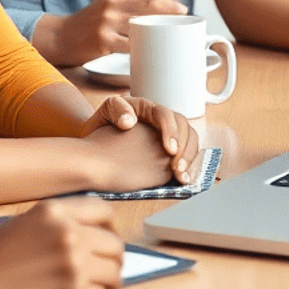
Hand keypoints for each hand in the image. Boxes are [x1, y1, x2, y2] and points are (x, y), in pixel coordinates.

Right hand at [0, 197, 124, 288]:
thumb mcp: (21, 225)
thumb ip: (57, 225)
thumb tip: (94, 240)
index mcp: (53, 211)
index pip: (105, 211)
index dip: (109, 228)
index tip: (105, 241)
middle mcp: (68, 234)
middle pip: (115, 245)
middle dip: (111, 261)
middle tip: (100, 273)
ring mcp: (73, 265)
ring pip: (114, 273)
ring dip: (106, 284)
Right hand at [32, 0, 187, 67]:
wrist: (59, 37)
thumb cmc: (88, 23)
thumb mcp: (107, 4)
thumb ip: (130, 0)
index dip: (171, 0)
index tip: (183, 10)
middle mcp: (112, 5)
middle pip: (151, 4)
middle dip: (173, 12)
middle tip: (185, 22)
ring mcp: (107, 23)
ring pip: (143, 25)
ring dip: (162, 33)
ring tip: (174, 40)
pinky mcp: (103, 41)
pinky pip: (131, 46)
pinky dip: (144, 50)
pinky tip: (153, 54)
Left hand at [81, 95, 200, 188]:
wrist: (97, 137)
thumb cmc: (102, 123)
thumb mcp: (107, 111)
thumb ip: (117, 110)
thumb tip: (129, 122)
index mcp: (149, 108)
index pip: (166, 115)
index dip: (171, 131)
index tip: (170, 150)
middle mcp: (162, 120)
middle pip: (184, 128)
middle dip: (185, 149)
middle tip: (178, 168)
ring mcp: (167, 135)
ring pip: (190, 141)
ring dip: (190, 159)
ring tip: (182, 177)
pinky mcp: (168, 150)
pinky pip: (185, 154)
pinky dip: (188, 167)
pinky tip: (183, 180)